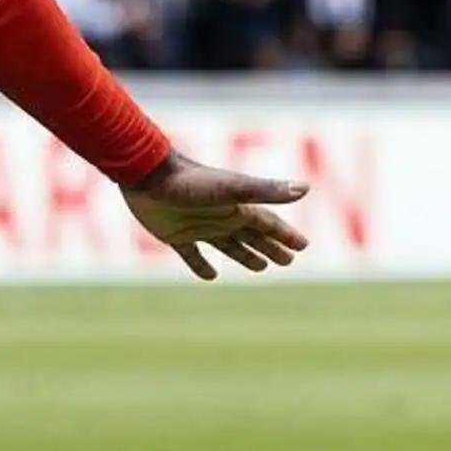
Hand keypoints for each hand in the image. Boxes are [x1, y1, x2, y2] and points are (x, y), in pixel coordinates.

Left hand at [123, 151, 309, 280]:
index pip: (269, 223)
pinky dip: (202, 266)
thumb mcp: (231, 188)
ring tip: (261, 267)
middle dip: (271, 247)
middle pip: (253, 236)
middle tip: (289, 261)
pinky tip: (211, 276)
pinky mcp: (175, 235)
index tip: (303, 246)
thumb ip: (265, 191)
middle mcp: (220, 216)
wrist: (145, 175)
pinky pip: (193, 255)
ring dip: (245, 256)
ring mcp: (198, 226)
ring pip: (229, 245)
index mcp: (236, 207)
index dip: (285, 235)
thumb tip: (305, 188)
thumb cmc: (190, 181)